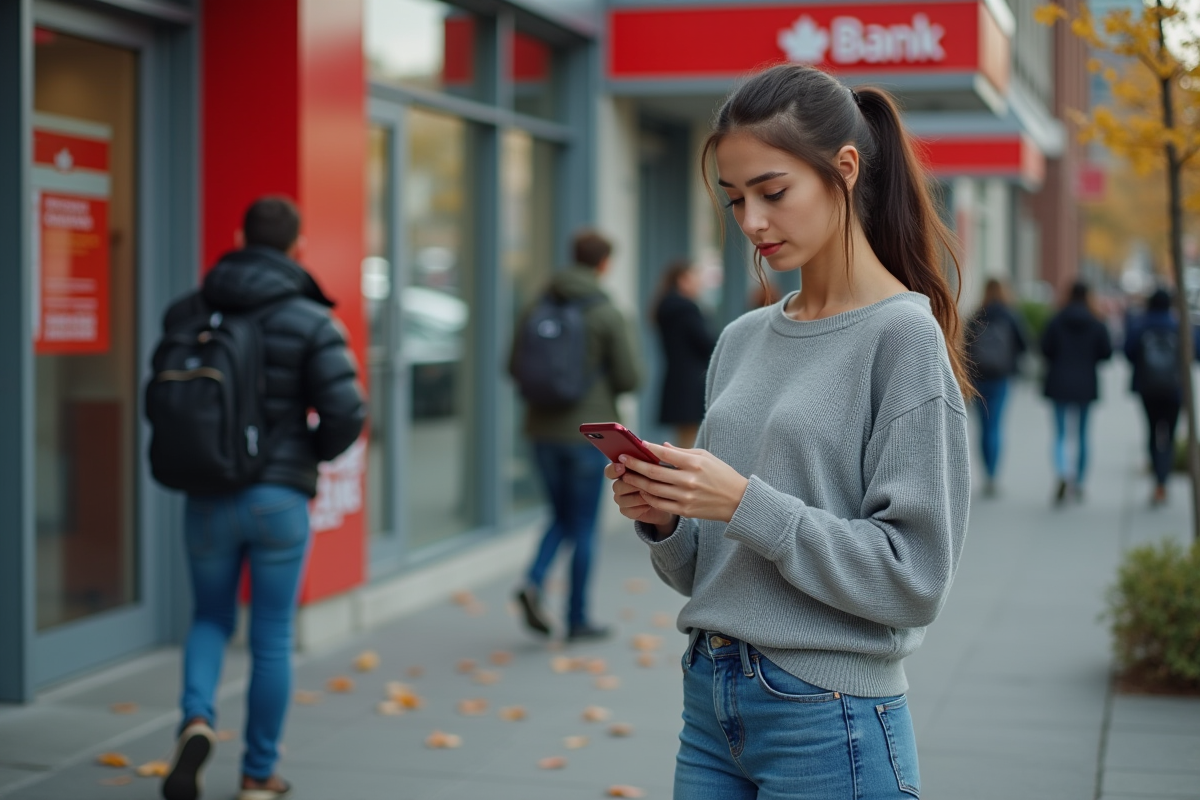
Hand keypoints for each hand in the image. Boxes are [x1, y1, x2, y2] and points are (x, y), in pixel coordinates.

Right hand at [605, 461, 677, 535]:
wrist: (668, 500)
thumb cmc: (661, 480)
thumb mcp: (659, 467)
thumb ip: (654, 458)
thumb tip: (660, 446)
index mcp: (622, 471)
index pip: (610, 470)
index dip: (614, 469)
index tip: (622, 467)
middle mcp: (619, 485)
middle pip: (617, 486)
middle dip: (632, 485)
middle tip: (645, 484)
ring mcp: (622, 499)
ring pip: (623, 499)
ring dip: (638, 497)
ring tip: (652, 494)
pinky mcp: (627, 511)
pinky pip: (629, 510)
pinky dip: (640, 507)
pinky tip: (650, 504)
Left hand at [612, 441, 749, 525]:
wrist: (737, 501)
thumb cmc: (721, 475)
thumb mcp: (706, 457)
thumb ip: (682, 452)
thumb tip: (661, 445)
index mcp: (694, 463)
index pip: (664, 453)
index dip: (647, 449)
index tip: (635, 445)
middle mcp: (688, 480)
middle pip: (653, 472)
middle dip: (634, 465)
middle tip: (622, 460)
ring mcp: (685, 497)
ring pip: (653, 489)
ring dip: (636, 482)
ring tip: (626, 476)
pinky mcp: (684, 510)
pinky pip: (659, 503)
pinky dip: (648, 496)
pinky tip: (642, 490)